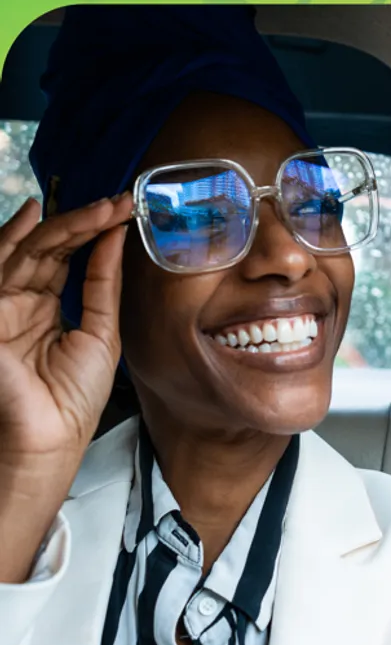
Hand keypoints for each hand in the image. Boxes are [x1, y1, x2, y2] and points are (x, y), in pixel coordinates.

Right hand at [0, 193, 132, 464]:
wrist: (52, 441)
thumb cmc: (73, 398)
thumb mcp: (101, 331)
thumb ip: (103, 282)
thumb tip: (115, 236)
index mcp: (46, 307)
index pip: (66, 257)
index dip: (93, 232)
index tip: (124, 211)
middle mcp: (20, 300)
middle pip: (49, 247)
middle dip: (84, 222)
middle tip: (118, 203)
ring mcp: (2, 304)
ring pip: (27, 249)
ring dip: (63, 225)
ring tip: (99, 207)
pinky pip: (0, 266)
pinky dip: (13, 237)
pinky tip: (34, 215)